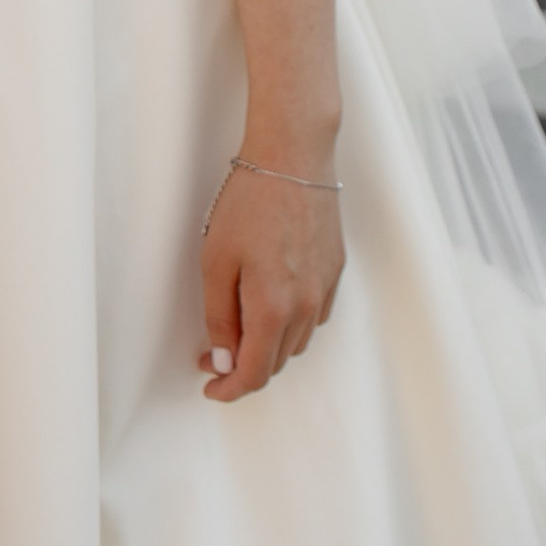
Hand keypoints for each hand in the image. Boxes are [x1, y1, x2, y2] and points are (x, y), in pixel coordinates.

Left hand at [198, 158, 342, 404]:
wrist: (294, 156)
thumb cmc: (248, 202)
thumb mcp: (216, 259)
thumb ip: (219, 317)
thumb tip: (224, 361)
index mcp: (273, 308)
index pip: (255, 372)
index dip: (230, 389)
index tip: (210, 387)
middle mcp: (306, 307)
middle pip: (276, 362)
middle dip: (244, 367)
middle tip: (213, 353)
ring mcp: (325, 290)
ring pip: (296, 342)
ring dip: (269, 346)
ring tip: (239, 324)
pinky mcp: (335, 272)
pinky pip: (313, 317)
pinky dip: (291, 324)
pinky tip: (271, 301)